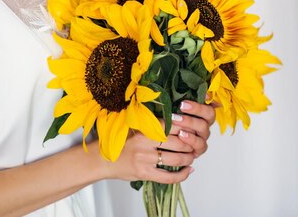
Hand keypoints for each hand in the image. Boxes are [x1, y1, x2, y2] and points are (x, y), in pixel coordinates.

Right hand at [99, 100, 215, 183]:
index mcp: (144, 129)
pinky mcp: (145, 174)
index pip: (171, 126)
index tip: (191, 128)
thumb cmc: (119, 143)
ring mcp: (145, 160)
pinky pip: (168, 177)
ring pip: (176, 159)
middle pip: (177, 142)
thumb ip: (151, 125)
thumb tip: (175, 120)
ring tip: (192, 156)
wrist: (102, 159)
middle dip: (190, 144)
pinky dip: (182, 175)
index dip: (185, 127)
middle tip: (195, 144)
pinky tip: (188, 171)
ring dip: (188, 158)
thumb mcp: (134, 128)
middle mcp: (145, 143)